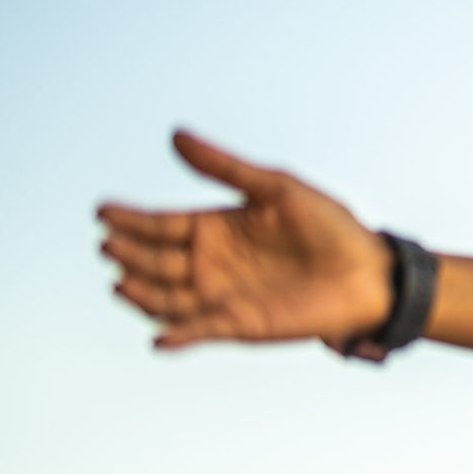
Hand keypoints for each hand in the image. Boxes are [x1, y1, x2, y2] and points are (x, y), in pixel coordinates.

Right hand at [96, 129, 395, 353]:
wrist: (370, 273)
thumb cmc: (329, 226)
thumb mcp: (276, 188)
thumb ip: (225, 167)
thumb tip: (174, 135)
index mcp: (217, 226)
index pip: (162, 223)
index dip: (132, 219)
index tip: (102, 211)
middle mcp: (212, 262)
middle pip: (156, 260)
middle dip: (130, 254)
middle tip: (109, 245)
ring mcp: (222, 295)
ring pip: (166, 298)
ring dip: (142, 295)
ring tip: (122, 284)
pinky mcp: (239, 325)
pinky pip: (200, 332)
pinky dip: (179, 336)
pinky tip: (161, 338)